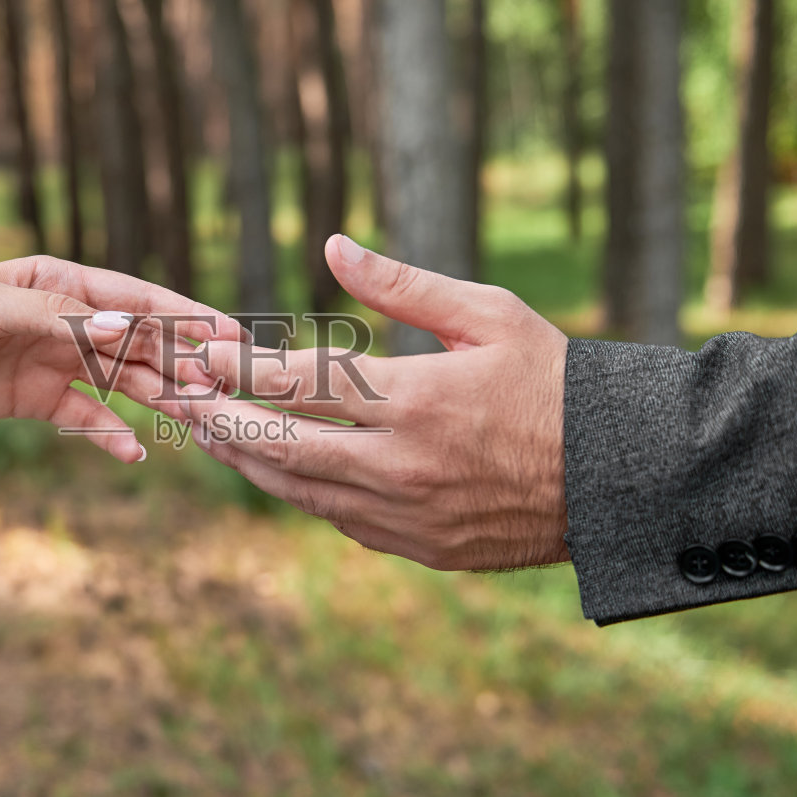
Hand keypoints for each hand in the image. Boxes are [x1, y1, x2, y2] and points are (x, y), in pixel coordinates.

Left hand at [0, 255, 244, 463]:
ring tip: (196, 422)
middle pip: (137, 343)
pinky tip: (135, 452)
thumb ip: (55, 319)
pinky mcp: (34, 401)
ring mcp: (52, 362)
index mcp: (59, 284)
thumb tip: (120, 327)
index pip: (134, 299)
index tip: (229, 333)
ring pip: (120, 382)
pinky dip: (110, 434)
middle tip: (224, 388)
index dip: (183, 315)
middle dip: (181, 363)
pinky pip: (84, 418)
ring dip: (156, 399)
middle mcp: (64, 321)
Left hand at [147, 236, 569, 568]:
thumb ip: (403, 285)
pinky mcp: (421, 549)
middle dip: (220, 419)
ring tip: (207, 434)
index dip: (242, 367)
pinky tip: (277, 469)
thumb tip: (332, 247)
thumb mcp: (488, 314)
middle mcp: (404, 465)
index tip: (203, 350)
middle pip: (281, 445)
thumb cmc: (553, 379)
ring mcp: (410, 516)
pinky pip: (340, 521)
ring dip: (246, 462)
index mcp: (419, 399)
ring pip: (300, 491)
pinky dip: (301, 492)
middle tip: (179, 397)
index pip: (303, 384)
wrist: (616, 475)